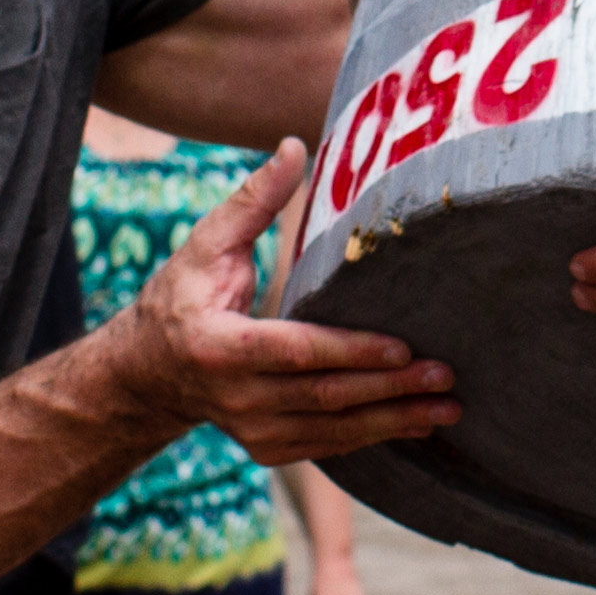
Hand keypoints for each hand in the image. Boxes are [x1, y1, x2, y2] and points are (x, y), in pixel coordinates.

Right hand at [119, 141, 459, 461]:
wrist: (148, 371)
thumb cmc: (181, 296)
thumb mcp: (204, 245)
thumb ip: (252, 201)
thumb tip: (296, 146)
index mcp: (218, 345)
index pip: (295, 351)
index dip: (350, 352)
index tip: (402, 347)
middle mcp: (235, 397)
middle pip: (324, 396)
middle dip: (390, 388)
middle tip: (445, 375)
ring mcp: (251, 430)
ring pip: (332, 429)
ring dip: (393, 420)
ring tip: (447, 408)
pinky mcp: (267, 448)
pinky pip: (327, 445)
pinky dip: (373, 436)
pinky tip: (416, 425)